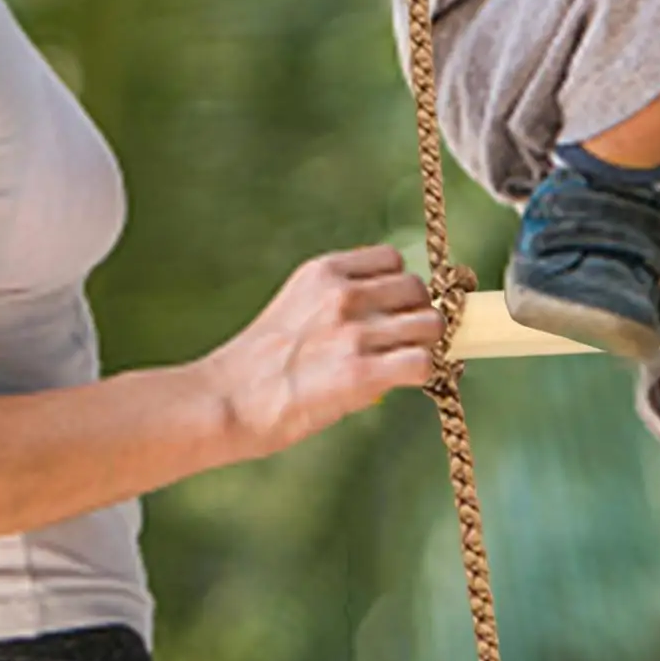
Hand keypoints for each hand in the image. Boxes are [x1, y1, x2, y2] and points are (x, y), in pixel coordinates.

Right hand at [201, 245, 446, 458]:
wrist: (229, 400)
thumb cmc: (261, 361)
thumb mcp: (297, 304)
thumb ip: (341, 297)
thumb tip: (395, 308)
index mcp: (324, 272)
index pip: (393, 259)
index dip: (398, 286)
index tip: (389, 309)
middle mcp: (344, 295)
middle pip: (417, 290)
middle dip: (415, 314)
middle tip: (400, 340)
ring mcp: (355, 333)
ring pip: (430, 325)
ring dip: (424, 344)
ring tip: (401, 361)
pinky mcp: (363, 373)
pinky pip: (424, 363)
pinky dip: (422, 374)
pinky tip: (401, 382)